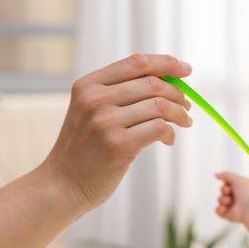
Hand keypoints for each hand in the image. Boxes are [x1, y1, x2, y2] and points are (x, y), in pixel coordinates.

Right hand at [42, 53, 193, 210]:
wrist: (62, 184)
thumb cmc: (85, 148)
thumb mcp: (90, 111)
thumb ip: (120, 93)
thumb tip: (170, 81)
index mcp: (89, 85)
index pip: (137, 62)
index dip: (166, 63)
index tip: (186, 69)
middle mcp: (95, 99)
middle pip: (153, 83)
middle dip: (178, 93)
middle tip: (187, 105)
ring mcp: (106, 122)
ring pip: (160, 106)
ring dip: (180, 114)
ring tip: (184, 122)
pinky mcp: (118, 145)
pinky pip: (159, 128)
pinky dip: (170, 132)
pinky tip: (168, 140)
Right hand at [215, 171, 248, 222]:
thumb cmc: (247, 192)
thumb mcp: (237, 179)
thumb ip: (226, 175)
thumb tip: (216, 175)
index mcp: (240, 189)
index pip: (228, 184)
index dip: (226, 184)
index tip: (231, 186)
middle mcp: (237, 197)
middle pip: (222, 191)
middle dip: (224, 190)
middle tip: (230, 192)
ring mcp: (233, 206)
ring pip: (220, 200)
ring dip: (223, 199)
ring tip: (230, 201)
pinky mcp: (229, 215)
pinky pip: (218, 211)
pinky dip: (219, 209)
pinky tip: (225, 208)